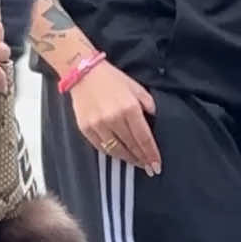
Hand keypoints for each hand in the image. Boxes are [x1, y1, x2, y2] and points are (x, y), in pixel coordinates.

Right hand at [69, 60, 160, 175]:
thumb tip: (156, 119)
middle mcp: (114, 118)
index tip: (157, 165)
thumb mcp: (136, 87)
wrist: (82, 72)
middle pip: (132, 146)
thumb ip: (148, 104)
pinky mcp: (86, 128)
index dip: (151, 153)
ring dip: (128, 159)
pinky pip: (101, 147)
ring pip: (116, 150)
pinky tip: (119, 154)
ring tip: (137, 163)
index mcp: (129, 108)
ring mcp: (98, 125)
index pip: (144, 138)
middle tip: (151, 169)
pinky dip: (112, 153)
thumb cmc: (111, 78)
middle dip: (143, 159)